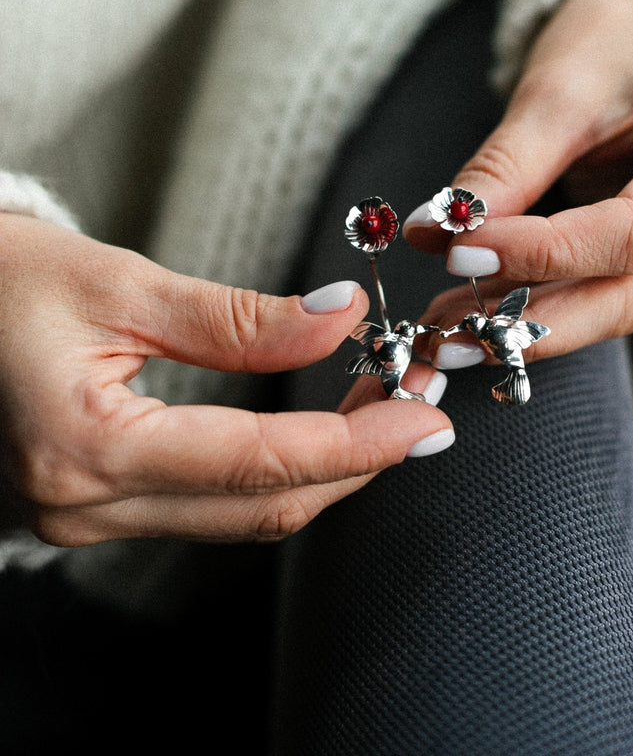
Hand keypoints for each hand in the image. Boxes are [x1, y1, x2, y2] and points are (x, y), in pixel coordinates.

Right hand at [0, 215, 450, 545]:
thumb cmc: (1, 280)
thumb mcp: (121, 283)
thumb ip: (238, 318)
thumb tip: (338, 317)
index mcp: (85, 449)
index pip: (258, 461)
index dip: (356, 442)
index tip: (423, 418)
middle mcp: (82, 507)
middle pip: (259, 505)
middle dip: (354, 463)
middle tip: (420, 414)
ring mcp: (83, 519)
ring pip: (238, 516)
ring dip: (321, 470)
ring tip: (381, 416)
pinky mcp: (91, 508)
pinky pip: (207, 507)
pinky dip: (271, 474)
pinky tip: (314, 436)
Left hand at [404, 0, 632, 360]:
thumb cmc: (615, 43)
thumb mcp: (557, 90)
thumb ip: (504, 167)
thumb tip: (432, 231)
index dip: (542, 254)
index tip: (459, 253)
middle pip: (632, 293)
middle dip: (531, 320)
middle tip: (446, 336)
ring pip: (619, 308)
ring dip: (529, 326)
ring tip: (450, 334)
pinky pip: (612, 297)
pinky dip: (544, 309)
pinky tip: (483, 315)